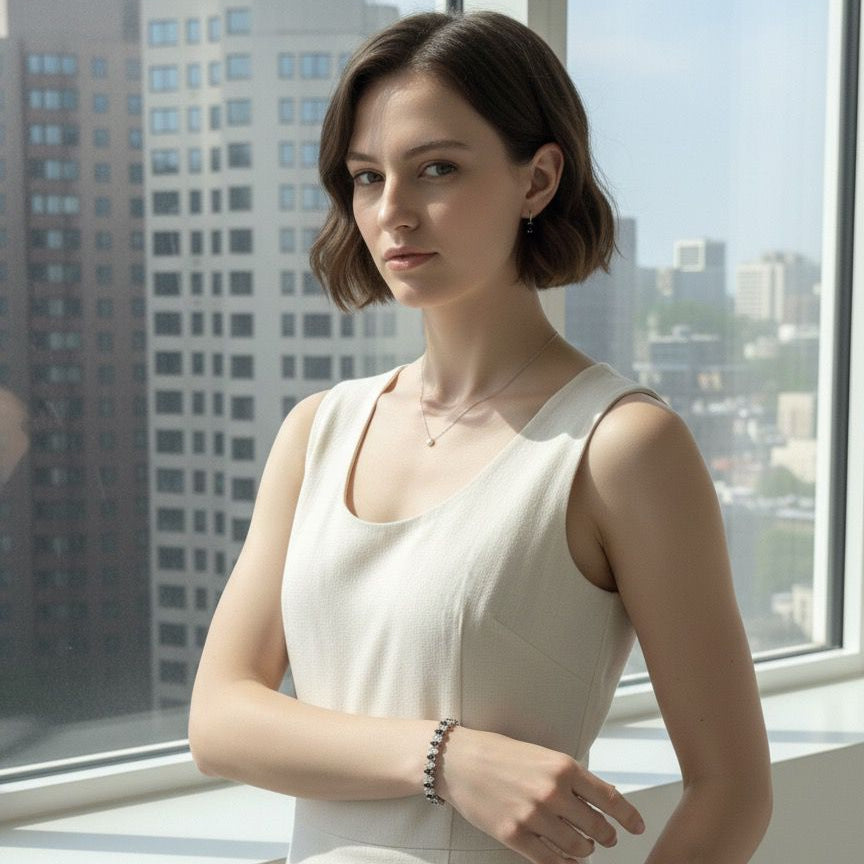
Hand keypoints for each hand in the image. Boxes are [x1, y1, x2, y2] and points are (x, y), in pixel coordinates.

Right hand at [436, 725, 644, 862]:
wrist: (458, 760)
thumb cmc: (499, 754)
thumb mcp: (542, 755)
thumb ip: (570, 777)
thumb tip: (599, 800)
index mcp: (563, 766)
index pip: (609, 798)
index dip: (629, 817)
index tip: (637, 827)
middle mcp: (553, 791)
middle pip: (598, 827)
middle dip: (606, 836)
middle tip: (605, 837)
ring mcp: (534, 816)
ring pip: (578, 847)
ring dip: (585, 849)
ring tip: (582, 845)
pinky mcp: (515, 835)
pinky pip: (551, 860)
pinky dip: (565, 863)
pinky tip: (567, 859)